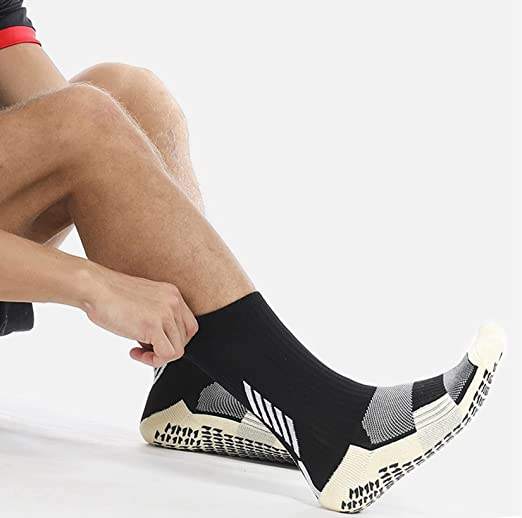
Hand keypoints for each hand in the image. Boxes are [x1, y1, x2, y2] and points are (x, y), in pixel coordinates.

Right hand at [81, 264, 197, 366]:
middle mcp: (174, 302)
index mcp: (172, 294)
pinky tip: (134, 351)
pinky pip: (167, 355)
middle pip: (185, 339)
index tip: (154, 341)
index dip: (173, 339)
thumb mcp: (144, 302)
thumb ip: (157, 317)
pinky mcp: (154, 325)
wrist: (94, 287)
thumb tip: (160, 341)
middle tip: (144, 348)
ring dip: (157, 356)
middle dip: (164, 348)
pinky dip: (152, 360)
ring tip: (138, 350)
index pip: (188, 325)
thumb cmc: (110, 295)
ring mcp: (166, 313)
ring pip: (178, 350)